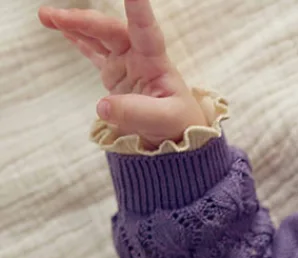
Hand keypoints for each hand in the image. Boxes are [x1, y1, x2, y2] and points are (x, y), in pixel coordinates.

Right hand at [38, 0, 208, 146]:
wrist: (177, 134)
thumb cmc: (178, 123)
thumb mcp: (164, 121)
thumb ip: (136, 113)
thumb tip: (102, 106)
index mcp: (155, 61)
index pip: (145, 28)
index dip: (137, 8)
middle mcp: (138, 56)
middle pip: (109, 30)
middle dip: (82, 20)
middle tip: (54, 16)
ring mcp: (125, 63)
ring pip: (97, 37)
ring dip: (73, 25)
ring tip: (46, 16)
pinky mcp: (115, 74)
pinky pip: (93, 52)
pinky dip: (77, 40)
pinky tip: (61, 29)